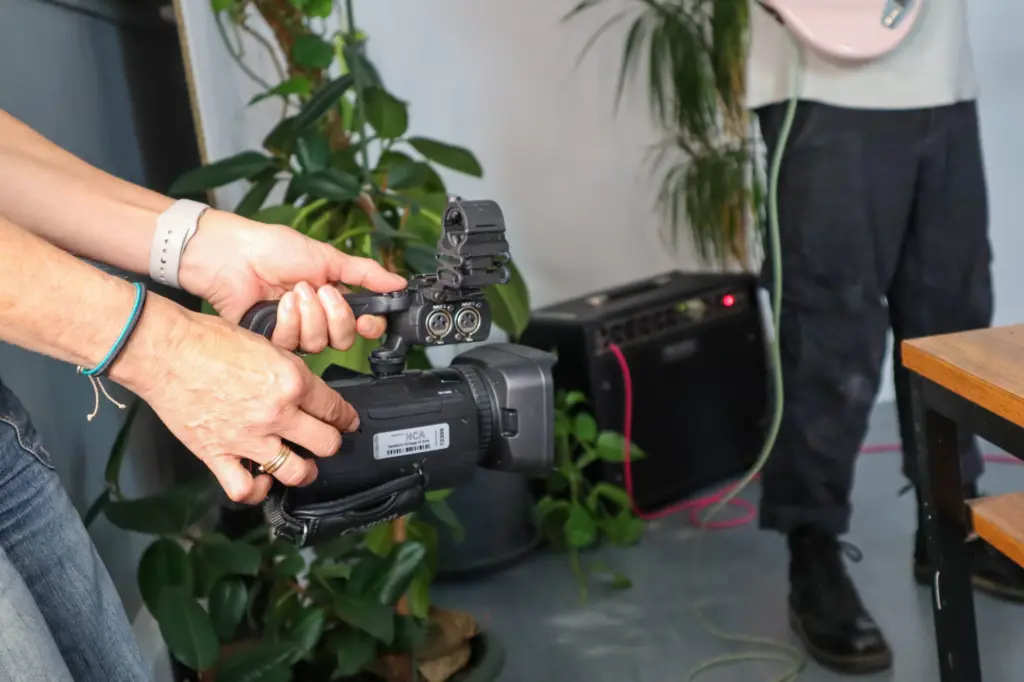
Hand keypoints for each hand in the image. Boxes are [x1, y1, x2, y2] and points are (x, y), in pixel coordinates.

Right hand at [132, 304, 356, 503]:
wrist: (164, 350)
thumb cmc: (208, 340)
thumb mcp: (267, 344)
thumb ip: (290, 373)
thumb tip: (304, 391)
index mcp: (291, 381)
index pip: (335, 409)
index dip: (346, 417)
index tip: (348, 422)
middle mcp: (276, 413)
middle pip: (326, 444)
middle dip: (331, 442)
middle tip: (327, 440)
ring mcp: (248, 438)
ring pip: (296, 472)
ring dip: (304, 471)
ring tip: (301, 464)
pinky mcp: (218, 454)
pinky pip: (245, 489)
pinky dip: (257, 490)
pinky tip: (261, 479)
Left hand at [178, 210, 406, 352]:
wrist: (234, 257)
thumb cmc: (273, 249)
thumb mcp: (328, 257)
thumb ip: (366, 273)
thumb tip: (398, 282)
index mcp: (334, 299)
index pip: (362, 326)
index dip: (369, 327)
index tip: (369, 321)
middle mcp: (317, 319)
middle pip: (344, 339)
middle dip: (336, 316)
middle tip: (322, 292)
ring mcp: (295, 331)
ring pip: (319, 344)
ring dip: (310, 315)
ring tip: (295, 292)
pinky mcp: (273, 341)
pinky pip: (292, 344)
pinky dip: (288, 321)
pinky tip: (279, 303)